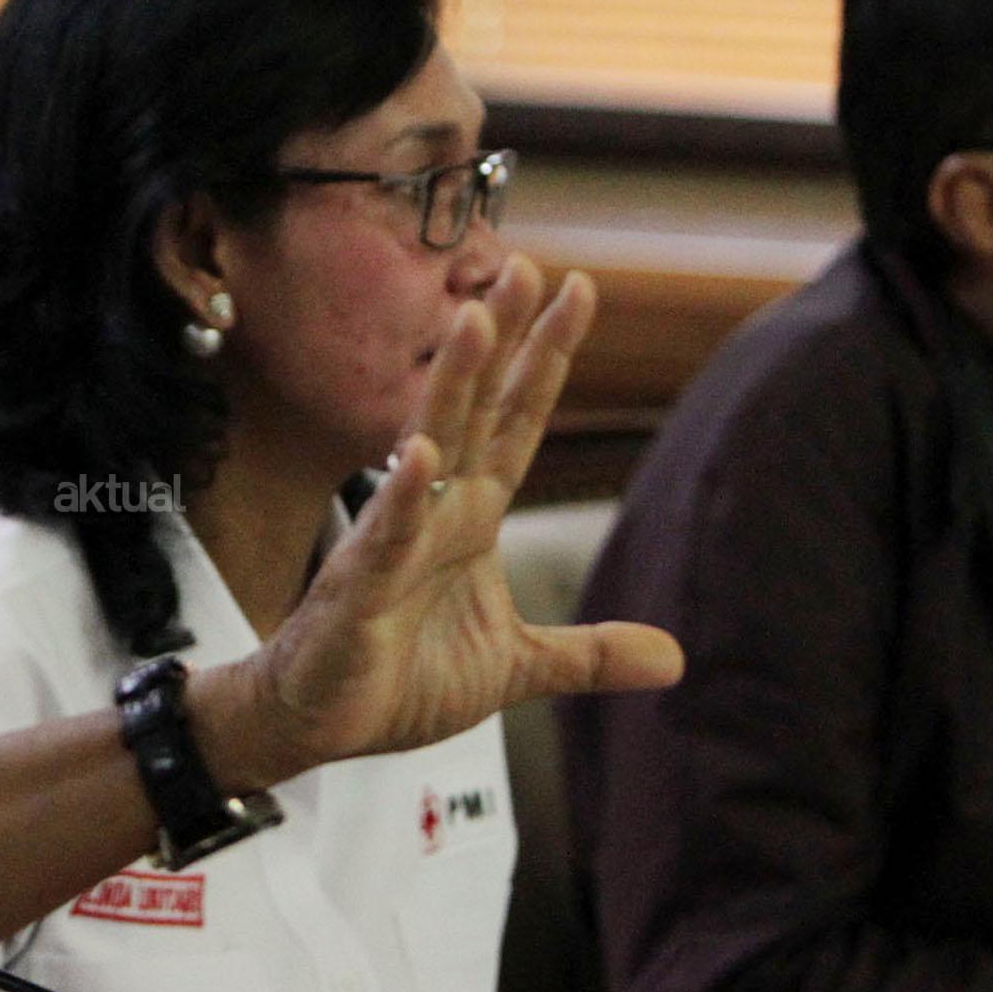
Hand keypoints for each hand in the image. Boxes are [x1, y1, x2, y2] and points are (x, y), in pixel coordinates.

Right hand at [230, 255, 681, 778]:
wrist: (319, 724)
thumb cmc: (401, 678)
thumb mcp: (515, 666)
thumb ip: (588, 653)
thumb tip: (674, 659)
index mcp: (472, 518)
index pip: (516, 422)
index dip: (545, 359)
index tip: (578, 290)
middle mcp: (434, 512)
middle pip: (474, 410)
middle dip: (500, 340)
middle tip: (526, 267)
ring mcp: (392, 544)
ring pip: (427, 451)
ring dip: (449, 389)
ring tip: (473, 323)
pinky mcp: (359, 591)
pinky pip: (383, 538)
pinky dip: (402, 501)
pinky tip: (418, 458)